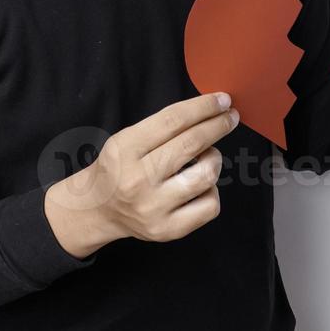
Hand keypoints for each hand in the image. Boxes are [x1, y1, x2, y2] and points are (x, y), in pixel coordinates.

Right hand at [44, 92, 240, 257]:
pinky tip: (201, 184)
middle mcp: (138, 179)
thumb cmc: (119, 168)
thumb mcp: (127, 138)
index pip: (172, 120)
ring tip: (208, 156)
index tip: (222, 100)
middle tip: (230, 117)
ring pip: (206, 175)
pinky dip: (212, 190)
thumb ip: (163, 127)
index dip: (203, 107)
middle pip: (191, 144)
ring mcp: (153, 208)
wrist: (99, 209)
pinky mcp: (167, 230)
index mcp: (124, 149)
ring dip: (214, 159)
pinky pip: (210, 206)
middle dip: (217, 126)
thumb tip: (209, 113)